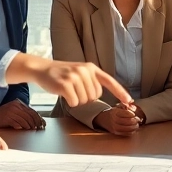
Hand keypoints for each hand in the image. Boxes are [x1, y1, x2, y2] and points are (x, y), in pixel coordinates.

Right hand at [0, 100, 46, 130]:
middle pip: (30, 115)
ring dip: (29, 125)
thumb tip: (36, 121)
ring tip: (31, 129)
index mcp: (18, 103)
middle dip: (36, 122)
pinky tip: (23, 128)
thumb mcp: (14, 111)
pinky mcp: (7, 117)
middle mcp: (15, 106)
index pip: (32, 111)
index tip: (43, 124)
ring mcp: (11, 111)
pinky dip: (21, 126)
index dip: (39, 118)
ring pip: (24, 119)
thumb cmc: (3, 115)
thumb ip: (23, 114)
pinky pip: (17, 123)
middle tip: (39, 128)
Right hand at [9, 55, 132, 107]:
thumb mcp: (79, 72)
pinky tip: (63, 93)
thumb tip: (100, 96)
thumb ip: (91, 81)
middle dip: (85, 97)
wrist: (42, 69)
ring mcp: (75, 77)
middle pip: (95, 96)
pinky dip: (70, 102)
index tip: (129, 101)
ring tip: (68, 89)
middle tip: (74, 89)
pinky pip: (75, 103)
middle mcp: (85, 71)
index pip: (109, 81)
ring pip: (85, 101)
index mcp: (91, 68)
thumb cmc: (62, 74)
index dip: (120, 92)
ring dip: (77, 100)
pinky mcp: (65, 85)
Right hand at [93, 103, 140, 136]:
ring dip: (135, 126)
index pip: (127, 113)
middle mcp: (114, 120)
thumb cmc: (113, 113)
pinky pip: (127, 133)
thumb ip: (126, 106)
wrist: (103, 119)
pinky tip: (133, 128)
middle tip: (138, 119)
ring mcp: (115, 127)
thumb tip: (134, 107)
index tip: (135, 114)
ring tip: (136, 124)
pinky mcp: (117, 133)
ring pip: (129, 128)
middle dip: (136, 120)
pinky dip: (133, 131)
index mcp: (115, 112)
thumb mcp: (117, 107)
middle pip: (129, 121)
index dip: (133, 114)